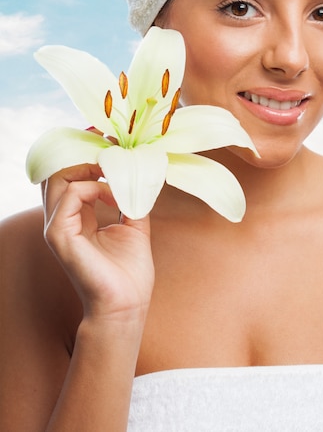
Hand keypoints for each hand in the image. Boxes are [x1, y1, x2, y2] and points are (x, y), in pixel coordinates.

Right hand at [43, 164, 154, 324]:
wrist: (127, 304)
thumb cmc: (129, 273)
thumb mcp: (135, 226)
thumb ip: (133, 200)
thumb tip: (140, 175)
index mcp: (78, 218)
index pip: (70, 177)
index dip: (87, 156)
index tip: (111, 142)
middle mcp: (63, 220)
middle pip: (59, 172)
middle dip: (84, 153)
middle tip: (111, 148)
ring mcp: (57, 227)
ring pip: (59, 177)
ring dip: (90, 166)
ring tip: (114, 169)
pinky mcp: (60, 235)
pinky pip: (73, 194)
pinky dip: (97, 187)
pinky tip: (115, 195)